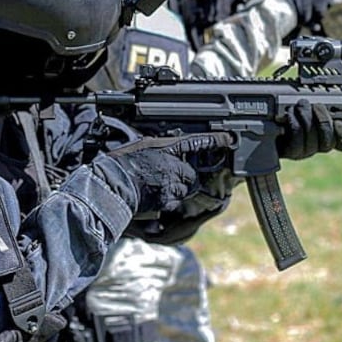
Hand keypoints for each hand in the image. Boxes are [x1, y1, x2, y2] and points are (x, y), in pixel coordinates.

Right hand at [108, 133, 233, 212]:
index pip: (196, 142)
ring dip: (179, 188)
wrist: (112, 184)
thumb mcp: (143, 145)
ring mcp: (172, 185)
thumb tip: (171, 147)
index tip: (229, 139)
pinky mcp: (167, 201)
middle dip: (186, 175)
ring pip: (186, 188)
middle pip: (192, 173)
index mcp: (168, 149)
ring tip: (160, 185)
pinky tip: (156, 194)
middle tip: (170, 174)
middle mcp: (174, 167)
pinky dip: (170, 199)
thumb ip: (161, 147)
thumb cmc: (123, 163)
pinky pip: (176, 200)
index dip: (215, 141)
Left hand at [276, 99, 341, 159]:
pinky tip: (289, 114)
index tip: (339, 121)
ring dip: (306, 119)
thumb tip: (329, 99)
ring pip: (312, 141)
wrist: (263, 121)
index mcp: (326, 134)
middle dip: (324, 120)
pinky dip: (294, 125)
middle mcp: (316, 146)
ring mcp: (303, 151)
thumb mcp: (305, 104)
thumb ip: (319, 104)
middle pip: (328, 141)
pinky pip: (296, 143)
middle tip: (316, 105)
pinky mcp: (288, 152)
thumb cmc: (286, 109)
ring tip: (300, 105)